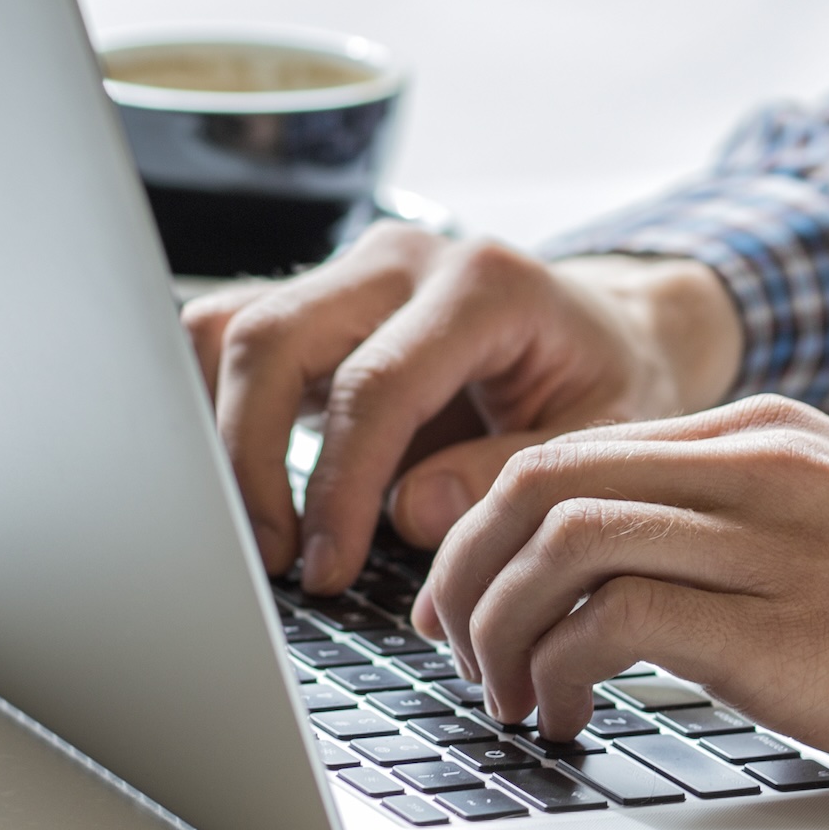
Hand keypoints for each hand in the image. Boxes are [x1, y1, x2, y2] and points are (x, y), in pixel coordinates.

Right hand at [181, 223, 742, 592]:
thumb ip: (511, 472)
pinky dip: (216, 411)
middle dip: (250, 460)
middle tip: (272, 557)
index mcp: (483, 284)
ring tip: (256, 530)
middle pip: (273, 339)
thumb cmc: (610, 382)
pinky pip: (229, 338)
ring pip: (230, 329)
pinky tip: (243, 486)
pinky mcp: (316, 301)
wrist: (612, 330)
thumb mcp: (602, 436)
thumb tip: (409, 514)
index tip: (325, 570)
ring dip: (220, 434)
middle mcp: (403, 259)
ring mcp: (350, 272)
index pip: (373, 385)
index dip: (337, 488)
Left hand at [413, 395, 828, 784]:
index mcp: (764, 434)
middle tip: (451, 643)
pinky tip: (566, 712)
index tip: (465, 592)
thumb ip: (743, 519)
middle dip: (463, 564)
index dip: (488, 524)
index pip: (572, 448)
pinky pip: (610, 620)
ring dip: (494, 622)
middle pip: (538, 478)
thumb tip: (630, 572)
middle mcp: (754, 465)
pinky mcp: (784, 623)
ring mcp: (769, 537)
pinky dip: (555, 667)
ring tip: (503, 691)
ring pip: (555, 535)